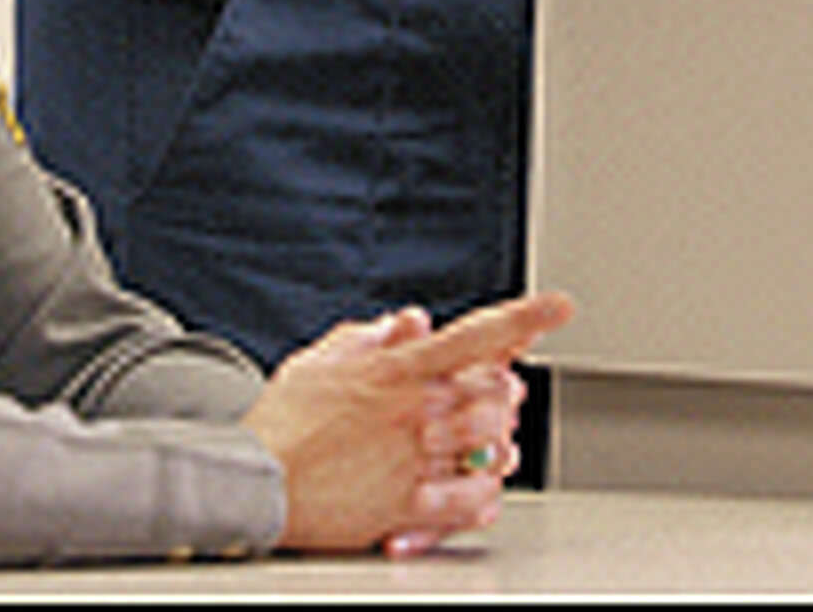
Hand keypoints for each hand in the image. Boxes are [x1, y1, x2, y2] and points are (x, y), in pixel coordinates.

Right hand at [242, 291, 571, 553]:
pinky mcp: (406, 506)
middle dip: (508, 389)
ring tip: (497, 438)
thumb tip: (411, 320)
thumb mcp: (321, 361)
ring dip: (501, 438)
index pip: (474, 335)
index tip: (558, 306)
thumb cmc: (283, 423)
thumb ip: (372, 337)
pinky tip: (483, 489)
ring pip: (487, 443)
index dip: (524, 317)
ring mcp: (413, 460)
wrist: (253, 481)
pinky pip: (466, 502)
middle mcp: (414, 412)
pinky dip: (483, 495)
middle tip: (507, 389)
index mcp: (396, 372)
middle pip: (493, 392)